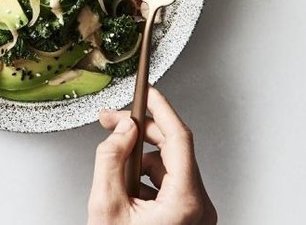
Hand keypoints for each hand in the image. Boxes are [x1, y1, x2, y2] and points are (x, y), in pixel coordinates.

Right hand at [87, 87, 216, 224]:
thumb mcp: (106, 205)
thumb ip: (111, 159)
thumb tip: (123, 129)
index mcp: (185, 201)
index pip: (179, 137)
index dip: (160, 109)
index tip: (148, 92)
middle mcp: (199, 207)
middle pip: (173, 149)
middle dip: (140, 132)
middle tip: (112, 121)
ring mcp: (196, 213)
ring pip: (168, 166)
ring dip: (139, 160)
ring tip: (114, 172)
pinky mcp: (188, 217)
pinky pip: (169, 183)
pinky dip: (145, 178)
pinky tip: (125, 188)